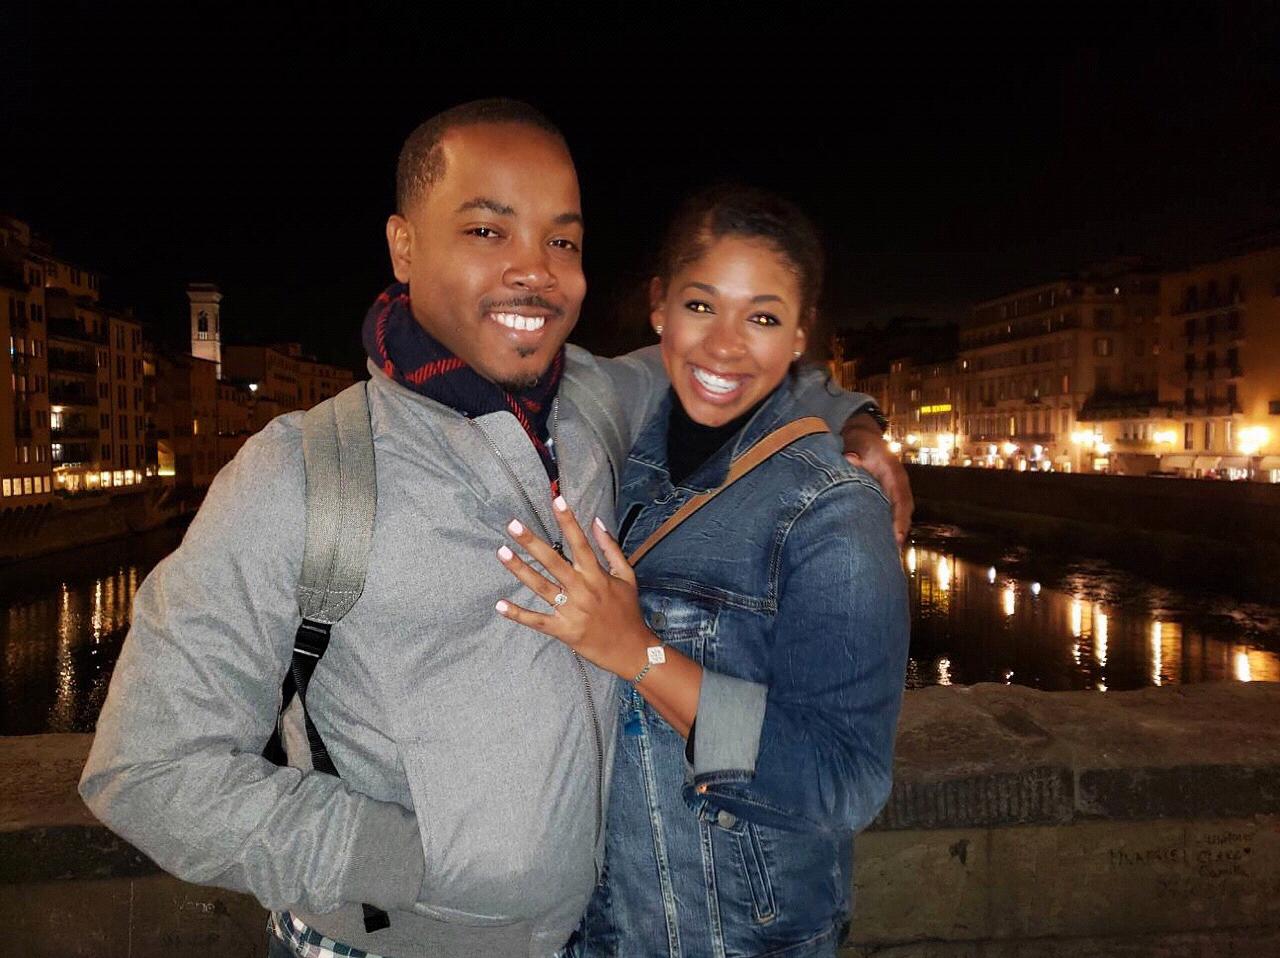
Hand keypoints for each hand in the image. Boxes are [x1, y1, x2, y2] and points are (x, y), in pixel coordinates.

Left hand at [496, 497, 652, 679]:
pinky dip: (518, 614)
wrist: (631, 650)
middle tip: (513, 525)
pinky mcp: (563, 630)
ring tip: (502, 552)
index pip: (580, 543)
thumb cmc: (628, 611)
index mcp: (597, 575)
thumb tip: (597, 522)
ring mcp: (571, 611)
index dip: (568, 521)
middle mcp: (582, 590)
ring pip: (541, 587)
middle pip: (554, 561)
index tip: (557, 501)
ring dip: (520, 569)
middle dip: (532, 542)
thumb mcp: (627, 576)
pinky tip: (500, 605)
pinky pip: (537, 621)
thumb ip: (611, 548)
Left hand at [841, 415, 913, 545]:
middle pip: (903, 515)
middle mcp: (898, 487)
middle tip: (890, 556)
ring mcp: (894, 493)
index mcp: (894, 475)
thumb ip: (853, 453)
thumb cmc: (860, 442)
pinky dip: (887, 530)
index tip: (896, 538)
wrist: (861, 436)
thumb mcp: (857, 443)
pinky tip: (879, 546)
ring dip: (893, 535)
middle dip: (897, 535)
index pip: (901, 501)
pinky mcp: (887, 498)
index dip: (899, 520)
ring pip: (898, 518)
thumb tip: (850, 460)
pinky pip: (891, 516)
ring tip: (886, 556)